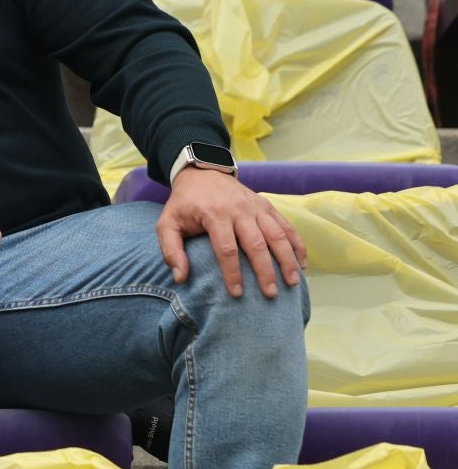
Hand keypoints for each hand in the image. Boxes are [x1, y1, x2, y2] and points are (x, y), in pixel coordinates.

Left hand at [158, 167, 305, 297]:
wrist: (202, 174)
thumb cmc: (184, 204)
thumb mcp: (167, 223)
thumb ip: (171, 250)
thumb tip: (180, 278)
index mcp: (214, 215)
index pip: (227, 249)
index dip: (233, 273)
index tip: (237, 294)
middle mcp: (239, 210)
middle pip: (256, 244)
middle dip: (265, 271)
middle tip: (270, 294)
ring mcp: (256, 207)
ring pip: (278, 235)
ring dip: (287, 259)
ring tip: (292, 283)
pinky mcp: (267, 205)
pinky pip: (287, 226)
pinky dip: (297, 244)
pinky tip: (302, 264)